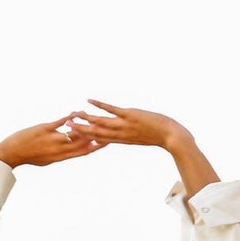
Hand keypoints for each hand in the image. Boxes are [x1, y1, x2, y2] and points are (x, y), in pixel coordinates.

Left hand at [0, 115, 105, 168]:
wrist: (13, 153)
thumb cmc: (30, 157)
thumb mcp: (48, 159)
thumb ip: (60, 154)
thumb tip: (69, 151)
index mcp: (61, 157)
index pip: (83, 152)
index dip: (95, 147)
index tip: (105, 142)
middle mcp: (59, 148)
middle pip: (82, 142)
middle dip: (94, 135)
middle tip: (106, 128)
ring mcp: (53, 138)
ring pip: (74, 132)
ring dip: (84, 125)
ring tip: (93, 119)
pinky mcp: (45, 128)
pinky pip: (60, 122)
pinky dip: (70, 117)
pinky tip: (77, 112)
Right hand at [70, 99, 191, 151]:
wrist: (172, 137)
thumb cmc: (161, 137)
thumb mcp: (143, 137)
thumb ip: (132, 135)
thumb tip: (127, 132)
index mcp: (124, 139)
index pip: (102, 139)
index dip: (88, 137)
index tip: (76, 136)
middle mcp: (122, 134)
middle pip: (98, 132)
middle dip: (82, 129)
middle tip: (67, 125)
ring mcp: (125, 125)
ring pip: (102, 122)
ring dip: (87, 118)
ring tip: (74, 114)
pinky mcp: (130, 115)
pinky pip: (112, 110)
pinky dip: (100, 105)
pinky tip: (90, 101)